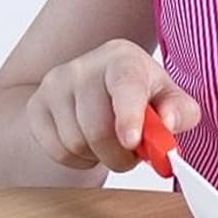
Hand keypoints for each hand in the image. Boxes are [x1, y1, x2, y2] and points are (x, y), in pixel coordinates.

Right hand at [26, 39, 200, 173]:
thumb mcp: (168, 98)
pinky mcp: (36, 106)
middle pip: (97, 127)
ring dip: (99, 156)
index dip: (128, 115)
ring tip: (109, 142)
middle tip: (132, 153)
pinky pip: (57, 151)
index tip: (132, 140)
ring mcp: (55, 85)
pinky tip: (88, 144)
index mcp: (122, 58)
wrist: (95, 88)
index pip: (124, 85)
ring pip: (75, 143)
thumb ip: (181, 111)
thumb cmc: (139, 94)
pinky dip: (78, 159)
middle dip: (120, 155)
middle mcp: (84, 66)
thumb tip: (168, 122)